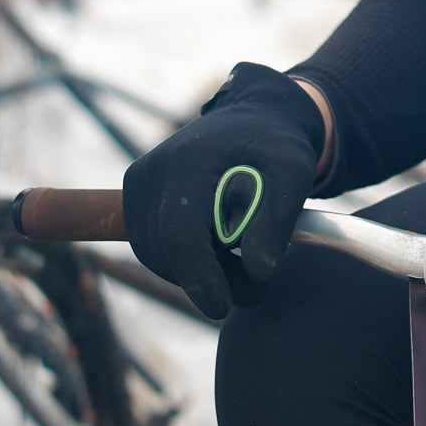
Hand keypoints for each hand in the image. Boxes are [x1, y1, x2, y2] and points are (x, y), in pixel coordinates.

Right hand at [122, 63, 327, 318]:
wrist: (250, 119)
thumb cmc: (275, 145)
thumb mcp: (293, 173)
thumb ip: (277, 220)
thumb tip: (260, 272)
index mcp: (188, 160)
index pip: (181, 234)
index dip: (200, 276)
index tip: (221, 306)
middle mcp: (151, 171)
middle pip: (167, 251)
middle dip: (209, 280)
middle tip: (256, 287)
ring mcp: (137, 185)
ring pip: (156, 256)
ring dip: (197, 273)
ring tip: (242, 263)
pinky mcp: (133, 198)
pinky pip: (151, 247)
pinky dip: (183, 261)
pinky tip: (217, 252)